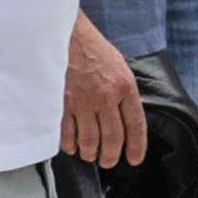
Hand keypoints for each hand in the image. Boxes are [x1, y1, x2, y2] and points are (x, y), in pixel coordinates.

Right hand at [62, 13, 147, 165]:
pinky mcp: (61, 103)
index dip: (136, 147)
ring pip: (90, 141)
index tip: (134, 159)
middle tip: (108, 161)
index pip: (135, 125)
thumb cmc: (94, 50)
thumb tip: (126, 119)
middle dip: (111, 156)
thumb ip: (124, 93)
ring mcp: (82, 102)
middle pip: (112, 139)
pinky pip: (66, 134)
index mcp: (124, 87)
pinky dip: (70, 145)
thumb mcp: (119, 67)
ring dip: (91, 154)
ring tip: (91, 155)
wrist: (66, 35)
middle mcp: (105, 97)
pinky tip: (73, 146)